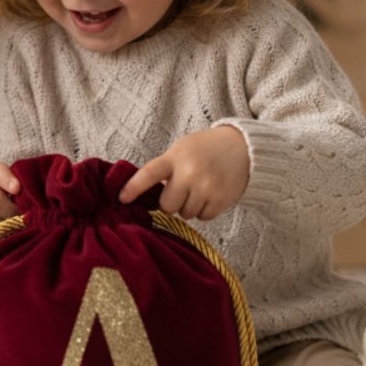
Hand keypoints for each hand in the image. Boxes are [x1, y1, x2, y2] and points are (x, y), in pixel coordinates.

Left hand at [119, 126, 249, 221]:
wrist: (244, 148)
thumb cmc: (205, 149)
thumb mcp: (181, 149)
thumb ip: (165, 168)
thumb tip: (145, 194)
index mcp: (175, 158)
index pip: (149, 174)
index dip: (133, 188)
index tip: (121, 199)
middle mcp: (189, 173)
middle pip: (167, 205)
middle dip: (171, 202)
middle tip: (181, 190)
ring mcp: (206, 187)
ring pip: (185, 214)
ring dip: (189, 206)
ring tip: (200, 188)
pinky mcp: (221, 200)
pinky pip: (203, 218)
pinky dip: (205, 210)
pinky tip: (211, 194)